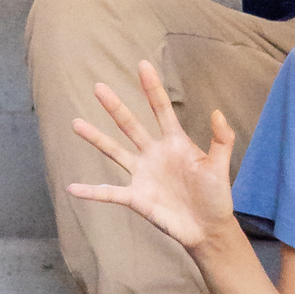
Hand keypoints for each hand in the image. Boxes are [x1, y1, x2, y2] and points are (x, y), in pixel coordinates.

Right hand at [67, 59, 234, 256]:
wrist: (207, 229)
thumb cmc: (216, 197)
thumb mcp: (219, 167)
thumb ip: (221, 140)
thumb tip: (217, 112)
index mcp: (175, 143)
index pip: (161, 109)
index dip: (152, 88)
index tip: (142, 64)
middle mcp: (154, 154)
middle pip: (130, 125)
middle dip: (115, 107)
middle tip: (99, 87)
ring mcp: (143, 175)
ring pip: (114, 151)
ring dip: (96, 138)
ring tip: (76, 123)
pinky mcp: (136, 198)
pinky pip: (109, 194)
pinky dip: (91, 192)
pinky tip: (73, 188)